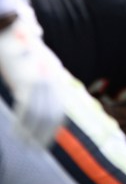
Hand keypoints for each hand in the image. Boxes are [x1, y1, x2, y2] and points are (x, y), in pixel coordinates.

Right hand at [0, 15, 65, 146]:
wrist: (9, 33)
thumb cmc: (19, 50)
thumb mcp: (34, 66)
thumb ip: (39, 83)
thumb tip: (38, 100)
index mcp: (54, 77)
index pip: (59, 109)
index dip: (54, 128)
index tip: (47, 142)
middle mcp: (51, 79)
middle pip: (52, 114)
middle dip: (44, 135)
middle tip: (36, 150)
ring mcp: (39, 79)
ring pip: (39, 114)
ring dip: (32, 133)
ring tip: (25, 146)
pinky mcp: (25, 80)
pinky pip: (26, 107)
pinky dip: (22, 123)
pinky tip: (16, 133)